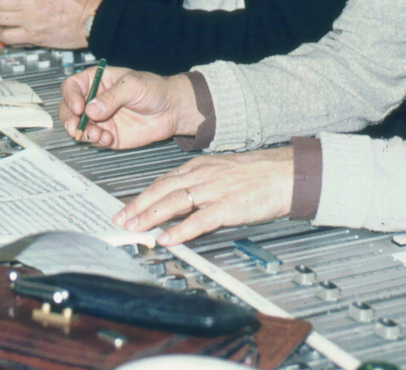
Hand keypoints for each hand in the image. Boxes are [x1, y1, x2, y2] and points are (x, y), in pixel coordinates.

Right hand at [58, 65, 203, 148]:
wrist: (172, 110)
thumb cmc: (154, 89)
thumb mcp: (132, 86)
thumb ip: (112, 97)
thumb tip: (91, 109)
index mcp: (96, 81)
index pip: (72, 86)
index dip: (70, 96)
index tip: (78, 107)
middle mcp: (94, 100)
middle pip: (69, 109)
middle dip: (69, 119)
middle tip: (76, 126)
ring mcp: (100, 119)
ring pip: (79, 127)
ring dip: (83, 133)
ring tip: (96, 134)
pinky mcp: (108, 135)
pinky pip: (95, 140)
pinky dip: (97, 141)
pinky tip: (107, 138)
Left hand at [114, 148, 293, 245]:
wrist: (285, 173)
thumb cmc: (258, 173)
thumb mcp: (221, 170)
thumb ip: (199, 182)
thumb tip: (179, 199)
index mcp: (199, 166)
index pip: (163, 181)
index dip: (142, 195)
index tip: (127, 207)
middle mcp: (202, 175)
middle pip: (161, 189)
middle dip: (137, 205)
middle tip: (120, 219)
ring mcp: (214, 190)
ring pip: (174, 202)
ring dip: (150, 216)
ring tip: (135, 228)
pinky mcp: (228, 206)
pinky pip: (199, 219)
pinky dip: (180, 230)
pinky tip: (167, 238)